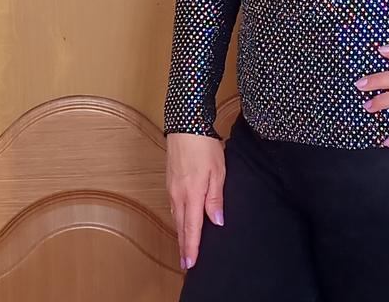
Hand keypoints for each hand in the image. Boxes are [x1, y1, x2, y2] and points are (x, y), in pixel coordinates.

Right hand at [165, 132, 225, 269]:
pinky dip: (178, 218)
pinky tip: (182, 219)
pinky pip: (174, 205)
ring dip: (180, 232)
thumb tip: (216, 221)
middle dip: (184, 245)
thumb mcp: (218, 171)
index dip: (192, 246)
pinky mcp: (170, 181)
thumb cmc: (204, 146)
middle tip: (186, 263)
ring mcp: (172, 188)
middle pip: (181, 226)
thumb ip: (216, 198)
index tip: (191, 263)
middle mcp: (178, 195)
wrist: (186, 126)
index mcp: (192, 194)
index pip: (192, 227)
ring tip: (185, 246)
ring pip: (176, 216)